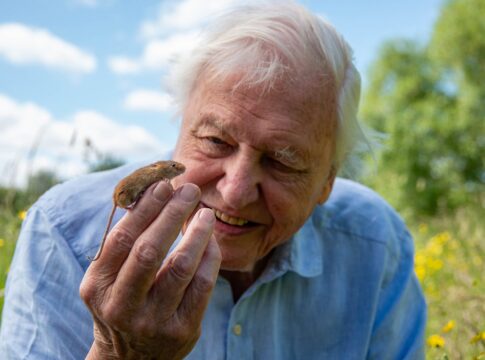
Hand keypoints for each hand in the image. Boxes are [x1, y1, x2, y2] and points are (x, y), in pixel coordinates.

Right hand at [80, 182, 220, 359]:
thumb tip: (153, 193)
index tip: (163, 184)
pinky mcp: (183, 329)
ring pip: (180, 266)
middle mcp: (121, 306)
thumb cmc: (123, 301)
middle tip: (189, 190)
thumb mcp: (109, 278)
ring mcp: (153, 321)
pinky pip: (202, 284)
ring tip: (204, 212)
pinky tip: (210, 239)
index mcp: (97, 286)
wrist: (132, 357)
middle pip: (149, 250)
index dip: (145, 208)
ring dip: (196, 233)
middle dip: (171, 214)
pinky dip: (210, 256)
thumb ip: (124, 243)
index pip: (121, 239)